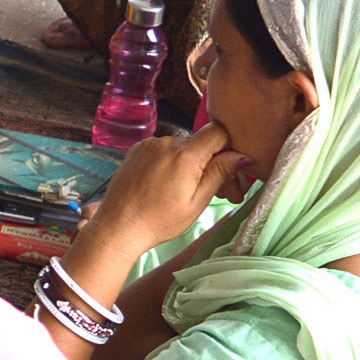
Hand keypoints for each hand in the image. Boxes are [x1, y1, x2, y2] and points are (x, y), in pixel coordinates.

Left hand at [89, 124, 250, 256]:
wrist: (117, 228)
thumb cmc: (159, 221)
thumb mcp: (197, 201)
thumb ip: (220, 173)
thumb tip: (242, 155)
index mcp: (184, 154)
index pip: (219, 132)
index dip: (231, 148)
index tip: (234, 172)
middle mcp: (165, 142)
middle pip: (202, 144)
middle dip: (216, 165)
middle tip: (225, 194)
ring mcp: (149, 144)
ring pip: (184, 148)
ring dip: (195, 166)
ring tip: (195, 193)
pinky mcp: (137, 150)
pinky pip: (165, 151)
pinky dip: (174, 164)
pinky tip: (173, 186)